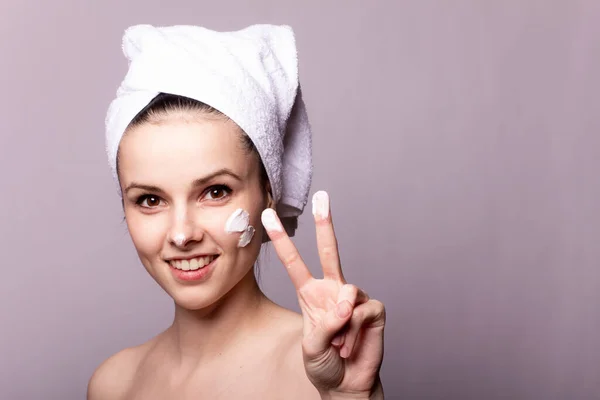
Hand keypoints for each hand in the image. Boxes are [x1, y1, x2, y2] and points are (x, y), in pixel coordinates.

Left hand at [261, 191, 385, 398]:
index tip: (267, 215)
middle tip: (322, 196)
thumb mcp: (311, 345)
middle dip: (325, 222)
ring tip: (339, 344)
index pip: (294, 262)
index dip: (282, 239)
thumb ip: (325, 323)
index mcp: (311, 294)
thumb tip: (346, 304)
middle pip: (330, 250)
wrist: (347, 385)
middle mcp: (332, 290)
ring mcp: (354, 298)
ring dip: (340, 324)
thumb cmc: (324, 363)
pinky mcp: (373, 309)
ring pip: (347, 292)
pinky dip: (354, 331)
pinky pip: (362, 311)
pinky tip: (352, 345)